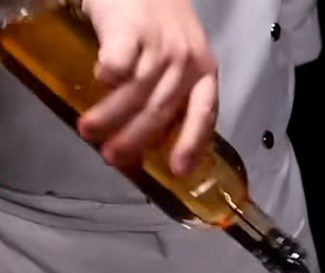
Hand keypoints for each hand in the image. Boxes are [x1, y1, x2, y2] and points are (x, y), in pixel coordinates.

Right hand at [77, 0, 217, 176]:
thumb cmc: (159, 20)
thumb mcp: (182, 56)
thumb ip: (175, 91)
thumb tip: (155, 138)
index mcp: (206, 71)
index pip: (204, 115)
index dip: (191, 145)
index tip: (178, 171)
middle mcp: (187, 61)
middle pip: (161, 110)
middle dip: (135, 139)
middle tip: (112, 157)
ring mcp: (160, 44)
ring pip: (136, 92)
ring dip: (110, 116)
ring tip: (89, 130)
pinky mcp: (131, 27)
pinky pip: (118, 64)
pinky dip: (107, 77)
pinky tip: (98, 82)